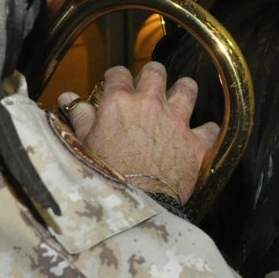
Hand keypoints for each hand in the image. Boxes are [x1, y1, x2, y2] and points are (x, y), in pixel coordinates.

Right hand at [56, 63, 216, 203]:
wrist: (132, 205)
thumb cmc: (103, 176)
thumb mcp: (84, 144)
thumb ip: (80, 116)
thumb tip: (68, 98)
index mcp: (119, 102)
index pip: (119, 74)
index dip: (118, 78)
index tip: (117, 85)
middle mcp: (150, 104)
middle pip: (156, 72)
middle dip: (152, 76)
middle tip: (150, 87)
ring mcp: (176, 122)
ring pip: (187, 88)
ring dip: (184, 91)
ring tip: (181, 95)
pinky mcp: (195, 144)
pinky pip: (209, 128)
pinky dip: (206, 131)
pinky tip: (200, 135)